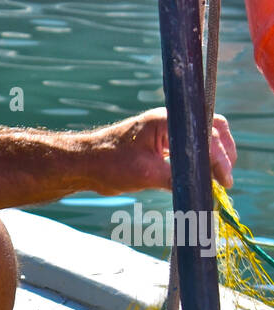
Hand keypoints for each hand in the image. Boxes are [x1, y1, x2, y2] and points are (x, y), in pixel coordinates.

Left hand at [82, 107, 235, 194]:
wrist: (83, 164)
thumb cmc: (109, 164)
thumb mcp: (145, 174)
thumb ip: (175, 178)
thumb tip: (200, 189)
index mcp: (167, 120)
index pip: (205, 134)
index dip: (219, 158)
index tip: (224, 180)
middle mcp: (169, 120)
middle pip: (210, 129)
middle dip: (222, 153)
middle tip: (225, 179)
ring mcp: (165, 130)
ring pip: (200, 137)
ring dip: (212, 156)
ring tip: (218, 178)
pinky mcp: (159, 142)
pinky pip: (186, 147)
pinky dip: (198, 160)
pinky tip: (202, 176)